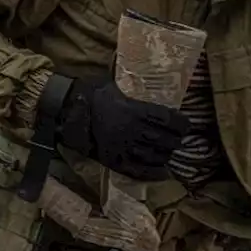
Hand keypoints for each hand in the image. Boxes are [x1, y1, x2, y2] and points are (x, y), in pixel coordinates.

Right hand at [59, 75, 189, 180]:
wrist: (63, 111)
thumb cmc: (87, 93)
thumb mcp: (111, 84)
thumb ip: (129, 87)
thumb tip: (142, 76)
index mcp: (133, 110)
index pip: (167, 120)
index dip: (181, 124)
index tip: (186, 125)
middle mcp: (131, 131)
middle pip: (165, 140)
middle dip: (176, 141)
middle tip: (179, 139)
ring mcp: (122, 148)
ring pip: (154, 156)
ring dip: (166, 156)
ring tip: (170, 153)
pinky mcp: (113, 161)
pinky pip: (137, 171)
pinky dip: (152, 174)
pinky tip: (162, 173)